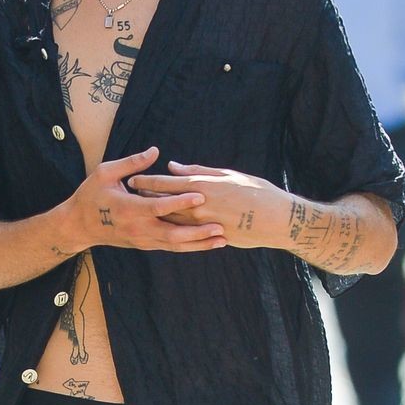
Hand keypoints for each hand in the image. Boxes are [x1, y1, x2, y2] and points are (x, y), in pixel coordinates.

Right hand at [62, 147, 226, 252]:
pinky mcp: (144, 245)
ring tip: (221, 240)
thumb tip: (155, 151)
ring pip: (174, 245)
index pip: (158, 206)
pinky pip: (170, 247)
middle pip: (172, 233)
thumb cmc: (90, 195)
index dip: (180, 202)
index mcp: (128, 208)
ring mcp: (141, 239)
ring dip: (199, 244)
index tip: (200, 195)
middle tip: (219, 227)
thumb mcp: (105, 173)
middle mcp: (137, 228)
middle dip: (197, 231)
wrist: (78, 226)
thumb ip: (132, 163)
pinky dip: (189, 246)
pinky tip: (206, 244)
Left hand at [130, 163, 285, 245]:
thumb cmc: (256, 191)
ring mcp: (203, 225)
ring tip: (138, 214)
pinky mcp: (208, 238)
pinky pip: (184, 236)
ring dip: (153, 217)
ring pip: (170, 221)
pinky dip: (170, 231)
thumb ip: (198, 172)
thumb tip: (174, 166)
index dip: (148, 182)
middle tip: (128, 198)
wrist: (277, 219)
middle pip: (163, 203)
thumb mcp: (228, 175)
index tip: (131, 180)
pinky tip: (159, 229)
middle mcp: (199, 207)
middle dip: (145, 200)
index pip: (167, 183)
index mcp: (203, 186)